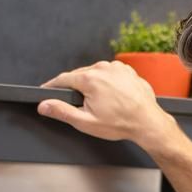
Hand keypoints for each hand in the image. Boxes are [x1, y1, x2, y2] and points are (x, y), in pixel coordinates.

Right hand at [36, 60, 173, 146]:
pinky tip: (113, 98)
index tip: (46, 89)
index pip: (62, 79)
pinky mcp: (127, 70)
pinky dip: (107, 83)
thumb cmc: (120, 123)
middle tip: (81, 106)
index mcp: (90, 79)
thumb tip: (44, 105)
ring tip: (101, 104)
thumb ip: (62, 111)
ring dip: (92, 85)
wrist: (147, 122)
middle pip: (79, 75)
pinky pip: (110, 74)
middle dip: (76, 89)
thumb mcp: (86, 122)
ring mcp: (116, 67)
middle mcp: (103, 68)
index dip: (52, 86)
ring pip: (95, 73)